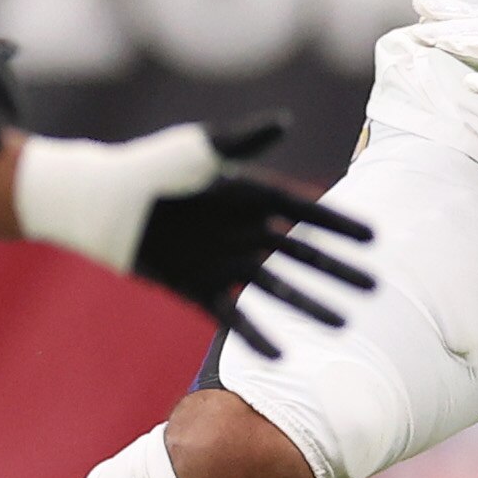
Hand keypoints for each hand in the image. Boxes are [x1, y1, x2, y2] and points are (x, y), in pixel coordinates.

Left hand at [15, 115, 375, 358]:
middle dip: (338, 271)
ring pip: (276, 289)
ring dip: (309, 306)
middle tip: (375, 288)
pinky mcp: (197, 286)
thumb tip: (285, 121)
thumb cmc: (150, 167)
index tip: (374, 238)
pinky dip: (256, 334)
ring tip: (342, 325)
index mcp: (249, 196)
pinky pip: (233, 315)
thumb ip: (240, 141)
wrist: (102, 202)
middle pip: (301, 255)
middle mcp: (243, 232)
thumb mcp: (196, 150)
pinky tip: (281, 356)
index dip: (339, 225)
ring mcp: (223, 262)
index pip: (305, 213)